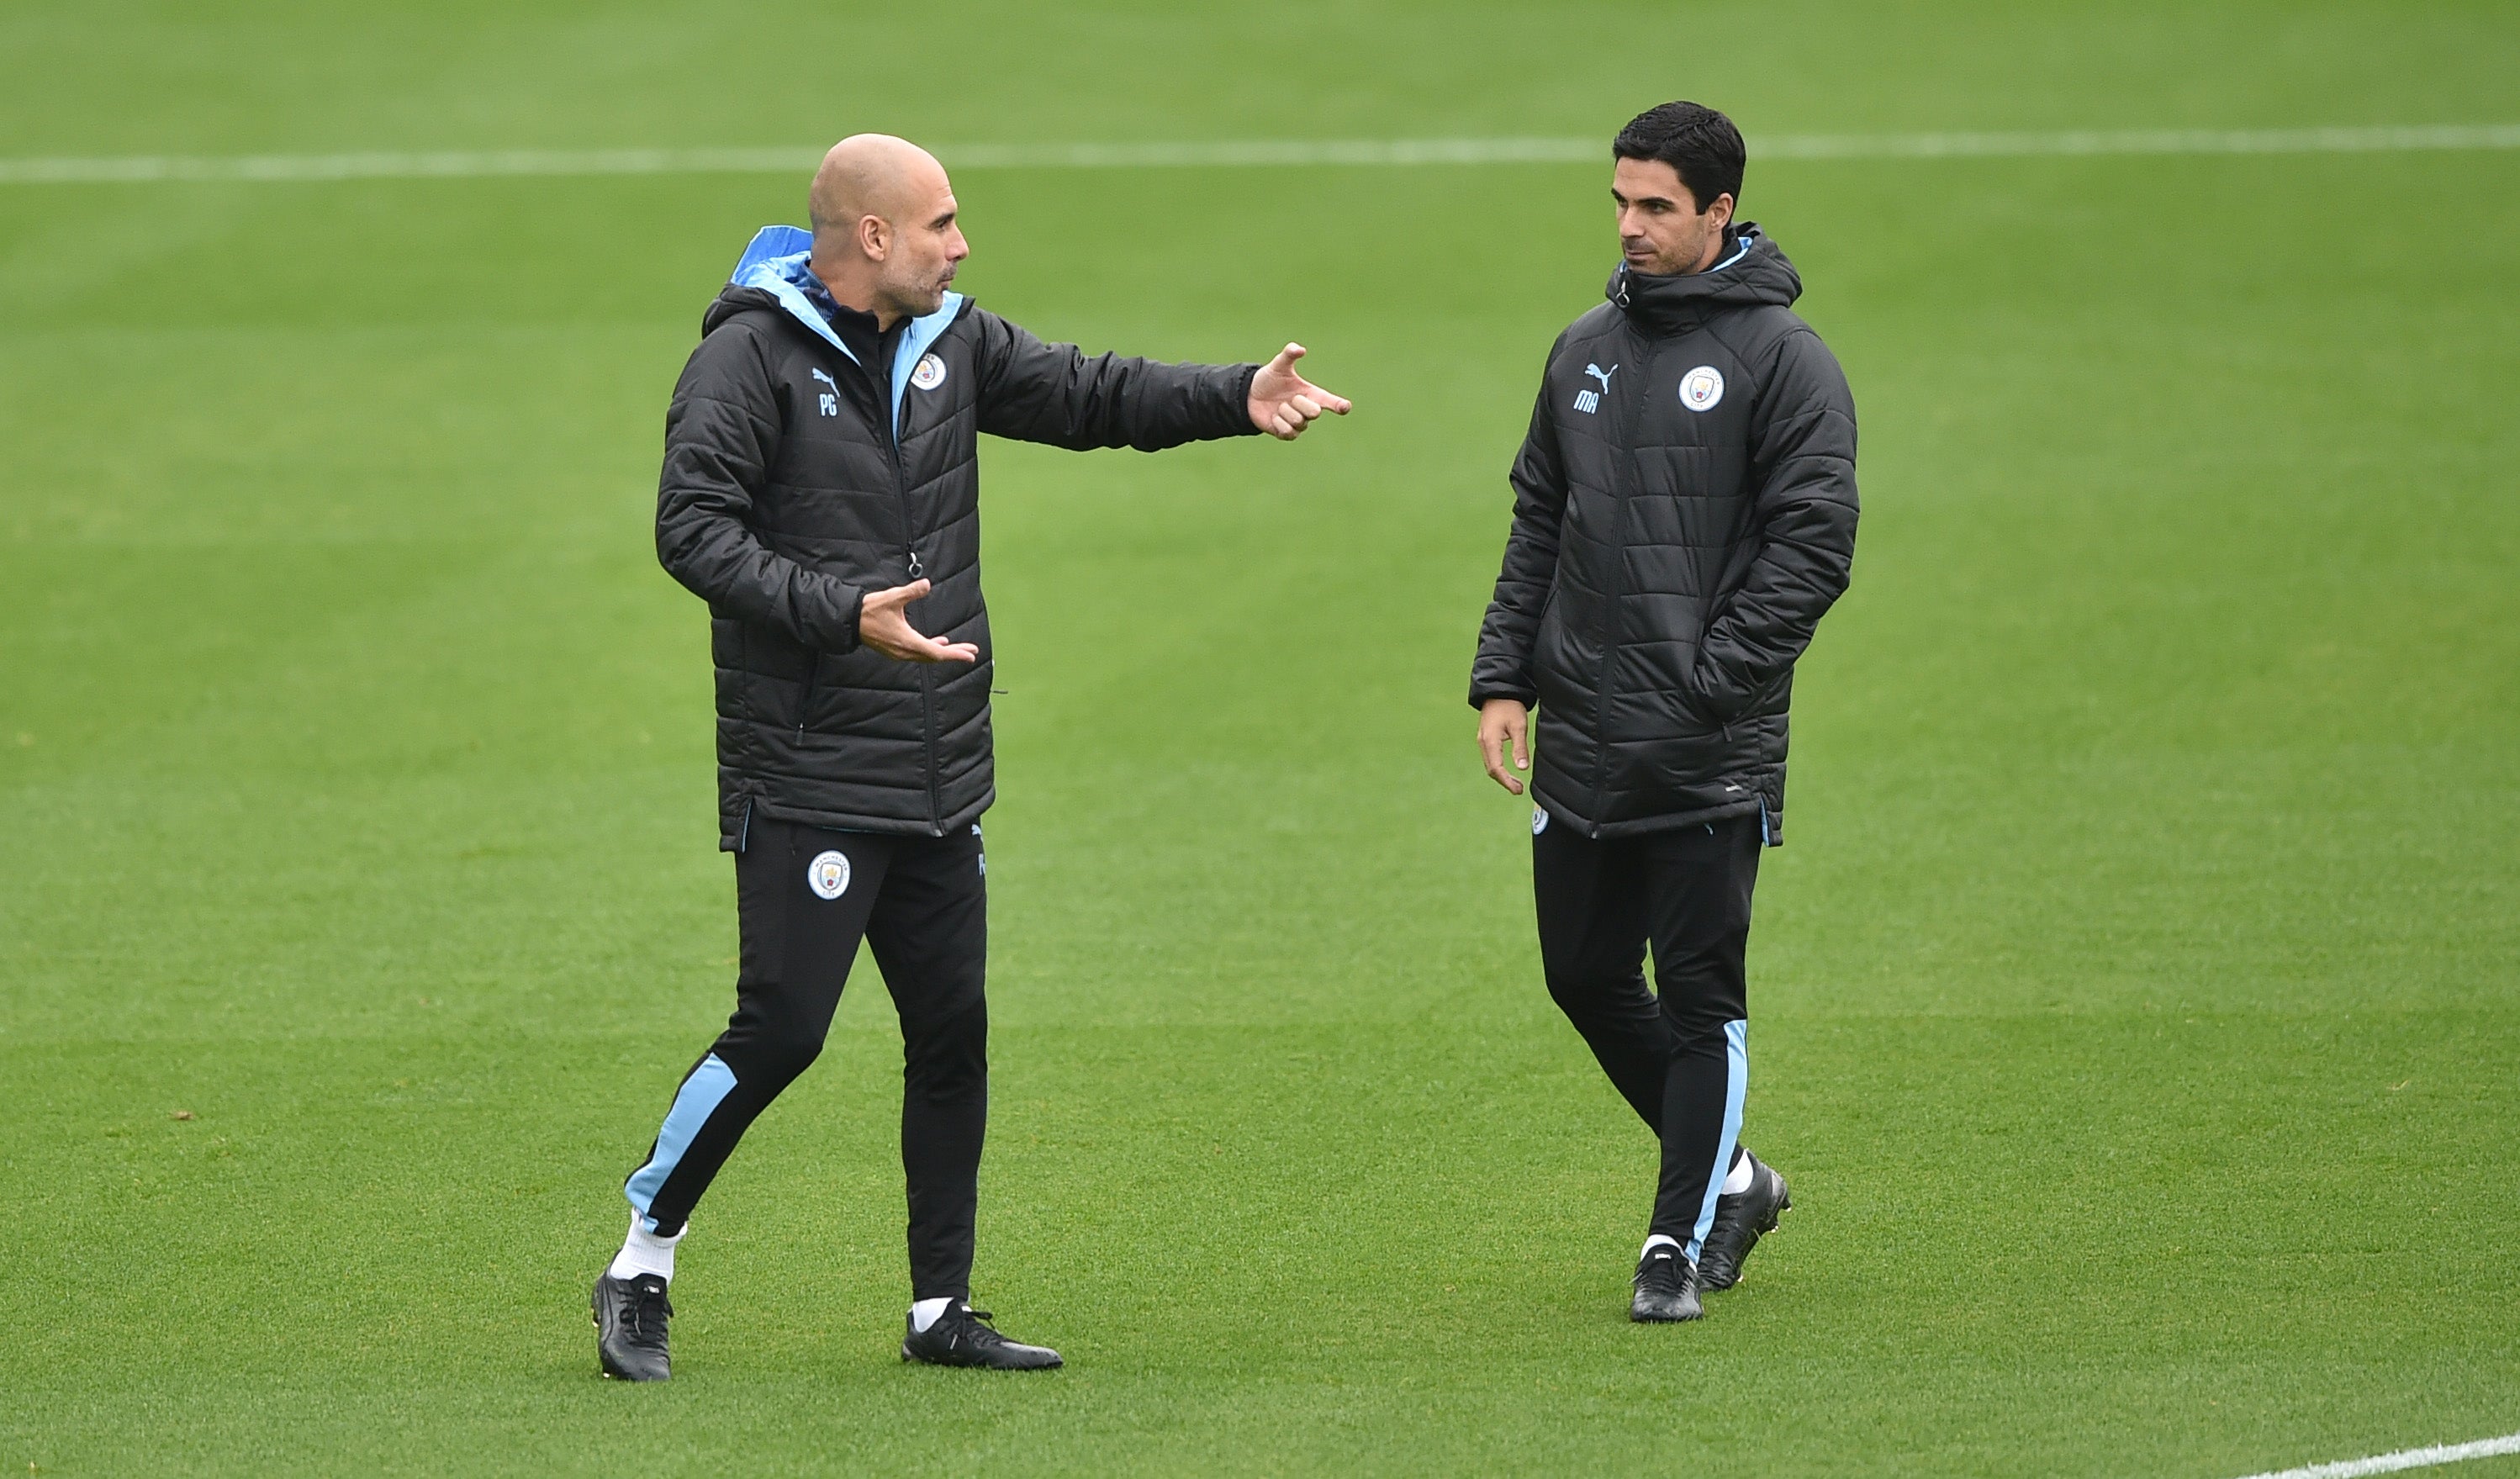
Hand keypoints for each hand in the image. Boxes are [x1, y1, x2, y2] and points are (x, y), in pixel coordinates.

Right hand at [858, 580, 978, 662]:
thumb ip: (911, 592)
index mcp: (908, 642)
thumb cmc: (870, 610)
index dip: (956, 654)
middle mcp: (905, 652)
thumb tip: (927, 584)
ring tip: (959, 649)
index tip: (970, 655)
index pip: (937, 652)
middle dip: (955, 654)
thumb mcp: (893, 597)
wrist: (849, 620)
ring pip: (927, 656)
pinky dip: (931, 649)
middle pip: (935, 657)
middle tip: (972, 652)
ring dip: (944, 652)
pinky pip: (918, 653)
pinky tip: (939, 642)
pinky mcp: (895, 650)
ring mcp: (899, 653)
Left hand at [1248, 343, 1352, 439]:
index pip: (1329, 400)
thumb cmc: (1269, 379)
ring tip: (1278, 407)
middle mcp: (1308, 410)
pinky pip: (1288, 432)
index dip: (1339, 404)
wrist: (1250, 396)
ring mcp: (1299, 423)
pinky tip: (1273, 417)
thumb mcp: (1278, 365)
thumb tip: (1299, 349)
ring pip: (1299, 422)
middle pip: (1315, 412)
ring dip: (1284, 412)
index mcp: (1311, 393)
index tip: (1345, 407)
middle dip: (1299, 404)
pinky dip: (1278, 423)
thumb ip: (1289, 355)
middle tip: (1288, 398)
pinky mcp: (1288, 434)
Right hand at [1477, 698, 1529, 794]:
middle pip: (1491, 769)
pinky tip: (1508, 770)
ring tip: (1515, 783)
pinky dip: (1498, 767)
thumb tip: (1522, 769)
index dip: (1507, 781)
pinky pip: (1490, 758)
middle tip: (1519, 790)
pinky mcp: (1485, 738)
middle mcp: (1483, 743)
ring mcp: (1482, 741)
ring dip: (1501, 776)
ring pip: (1490, 764)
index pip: (1496, 768)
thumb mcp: (1519, 725)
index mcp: (1490, 740)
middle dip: (1504, 781)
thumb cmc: (1510, 706)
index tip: (1519, 790)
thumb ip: (1520, 747)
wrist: (1499, 690)